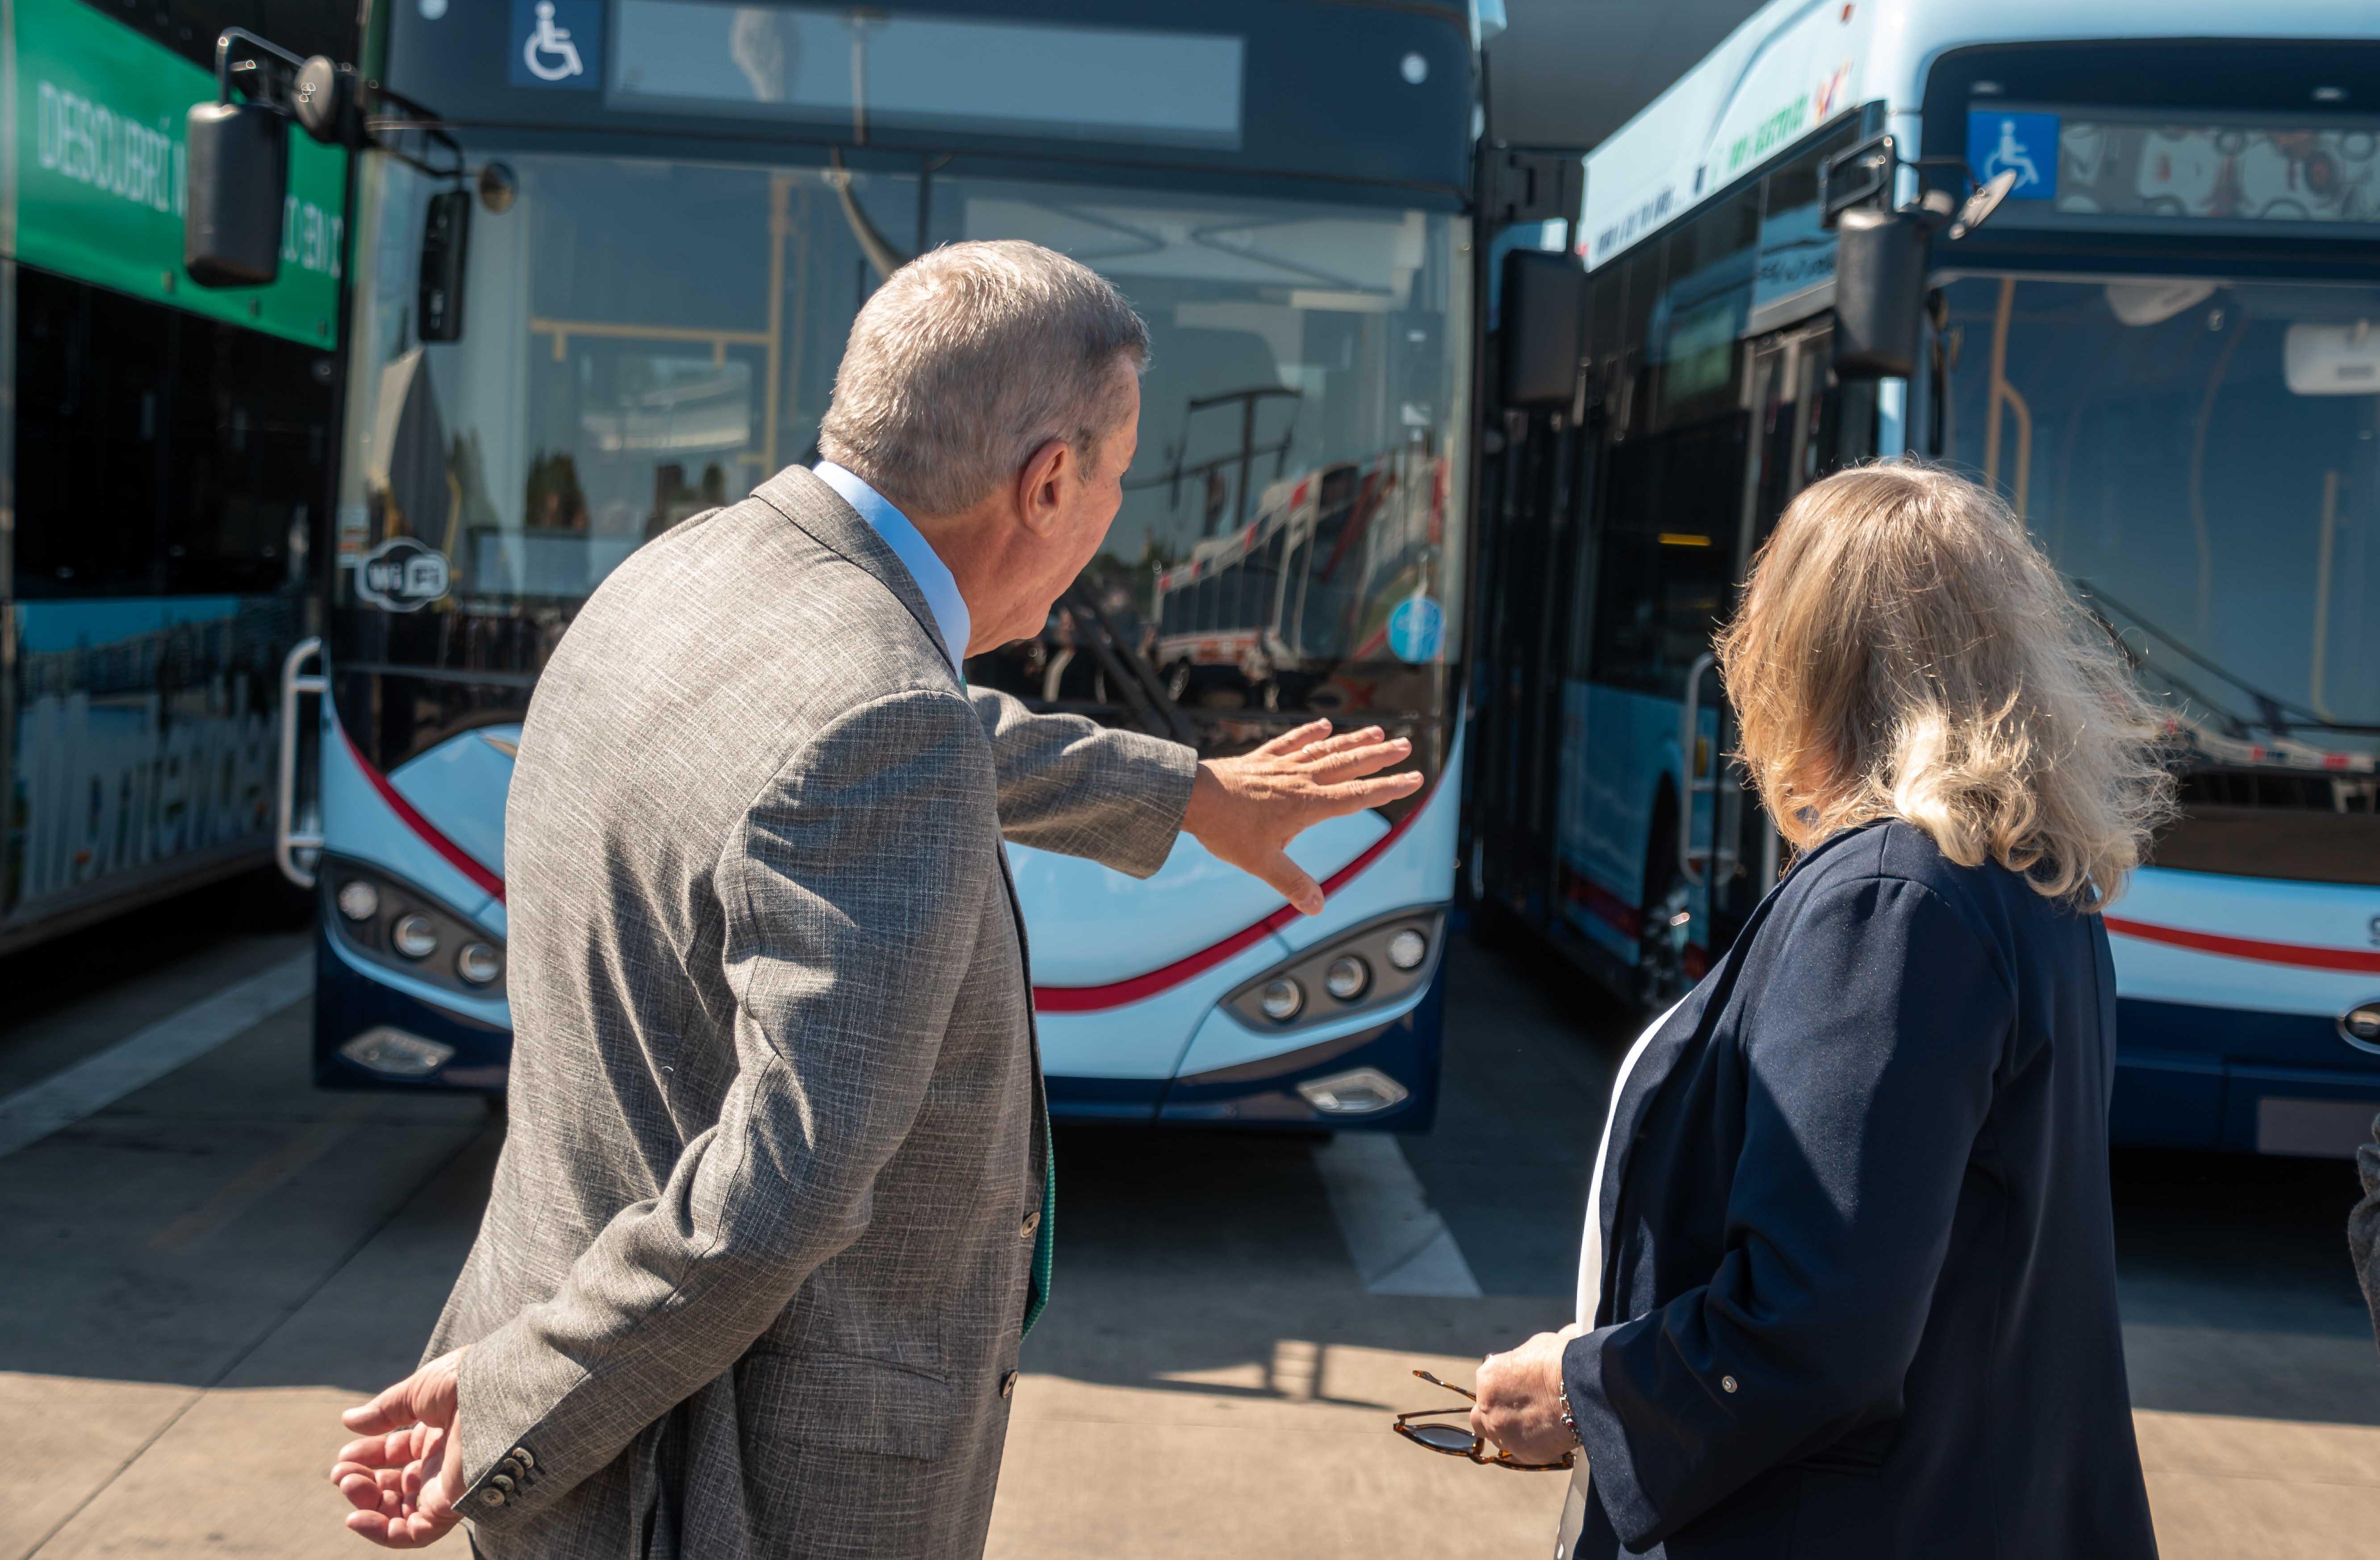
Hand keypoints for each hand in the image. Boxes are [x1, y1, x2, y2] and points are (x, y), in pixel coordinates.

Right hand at [330, 1348, 468, 1547]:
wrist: (498, 1392)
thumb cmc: (466, 1383)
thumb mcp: (419, 1392)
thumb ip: (386, 1411)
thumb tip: (349, 1420)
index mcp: (438, 1434)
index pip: (395, 1456)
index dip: (366, 1457)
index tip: (344, 1454)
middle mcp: (442, 1463)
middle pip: (395, 1487)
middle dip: (362, 1483)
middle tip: (341, 1474)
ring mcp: (446, 1486)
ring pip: (400, 1514)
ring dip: (367, 1506)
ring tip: (349, 1484)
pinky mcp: (451, 1506)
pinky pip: (415, 1533)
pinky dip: (382, 1532)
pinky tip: (357, 1518)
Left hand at [1182, 720, 1423, 914]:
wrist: (1191, 798)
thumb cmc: (1226, 830)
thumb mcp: (1262, 863)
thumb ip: (1292, 883)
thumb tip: (1317, 907)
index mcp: (1308, 805)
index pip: (1358, 795)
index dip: (1388, 788)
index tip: (1414, 777)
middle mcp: (1300, 780)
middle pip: (1348, 765)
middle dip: (1379, 757)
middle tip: (1405, 744)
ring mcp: (1281, 766)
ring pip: (1325, 750)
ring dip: (1353, 741)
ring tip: (1377, 731)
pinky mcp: (1262, 759)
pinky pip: (1291, 742)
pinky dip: (1309, 734)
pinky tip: (1324, 725)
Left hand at [1471, 1324, 1583, 1465]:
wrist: (1582, 1389)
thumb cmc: (1560, 1361)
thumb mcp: (1535, 1347)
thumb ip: (1522, 1359)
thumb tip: (1529, 1360)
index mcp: (1488, 1378)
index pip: (1486, 1384)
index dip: (1502, 1387)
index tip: (1517, 1388)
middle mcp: (1488, 1408)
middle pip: (1480, 1416)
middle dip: (1493, 1414)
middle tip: (1515, 1411)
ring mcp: (1504, 1434)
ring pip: (1499, 1438)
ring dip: (1510, 1432)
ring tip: (1535, 1424)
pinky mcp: (1525, 1454)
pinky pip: (1521, 1453)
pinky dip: (1530, 1446)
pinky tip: (1545, 1437)